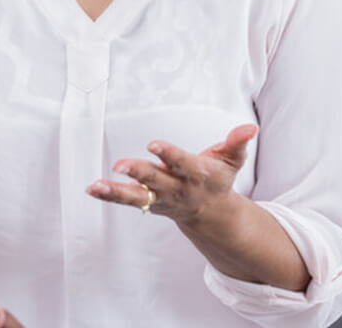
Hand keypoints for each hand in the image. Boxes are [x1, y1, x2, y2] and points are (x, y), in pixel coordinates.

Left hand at [86, 124, 257, 224]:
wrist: (210, 214)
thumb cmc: (216, 179)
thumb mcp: (230, 161)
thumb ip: (236, 143)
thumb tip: (249, 127)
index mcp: (197, 175)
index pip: (182, 163)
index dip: (168, 154)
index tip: (153, 144)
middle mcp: (176, 188)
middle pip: (156, 180)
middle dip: (139, 173)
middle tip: (120, 164)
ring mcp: (159, 198)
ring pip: (136, 196)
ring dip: (116, 191)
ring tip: (97, 185)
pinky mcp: (146, 203)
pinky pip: (125, 200)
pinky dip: (108, 195)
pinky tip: (91, 188)